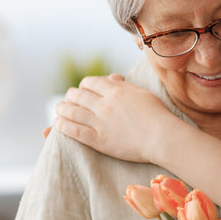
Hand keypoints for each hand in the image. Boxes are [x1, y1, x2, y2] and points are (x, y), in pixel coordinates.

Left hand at [52, 74, 176, 163]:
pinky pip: (74, 131)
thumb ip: (124, 86)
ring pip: (71, 111)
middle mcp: (105, 104)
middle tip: (69, 101)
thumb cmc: (157, 115)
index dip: (83, 86)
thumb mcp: (142, 93)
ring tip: (59, 110)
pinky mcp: (99, 140)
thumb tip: (112, 78)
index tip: (83, 91)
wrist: (163, 137)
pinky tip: (57, 124)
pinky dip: (62, 126)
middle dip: (70, 96)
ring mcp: (101, 122)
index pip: (89, 82)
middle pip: (77, 95)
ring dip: (62, 109)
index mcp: (116, 91)